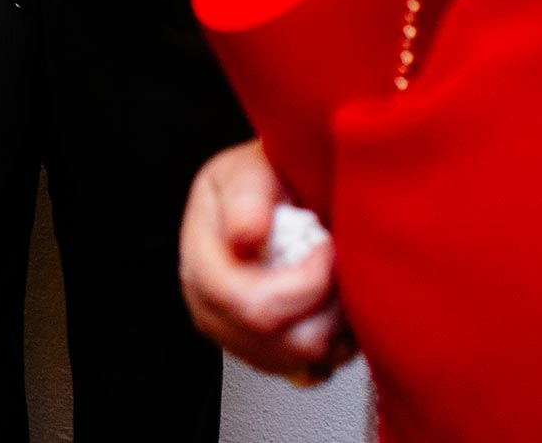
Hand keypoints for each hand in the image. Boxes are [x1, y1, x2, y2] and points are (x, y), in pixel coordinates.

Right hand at [178, 140, 355, 384]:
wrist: (258, 196)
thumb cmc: (253, 182)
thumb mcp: (245, 170)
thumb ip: (246, 198)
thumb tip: (245, 238)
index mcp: (201, 268)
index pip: (252, 306)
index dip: (305, 284)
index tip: (325, 245)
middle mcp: (211, 312)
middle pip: (281, 343)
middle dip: (327, 307)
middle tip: (341, 265)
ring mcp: (238, 338)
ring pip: (301, 361)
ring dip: (336, 325)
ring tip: (340, 281)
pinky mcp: (265, 353)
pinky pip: (311, 371)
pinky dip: (335, 343)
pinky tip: (335, 305)